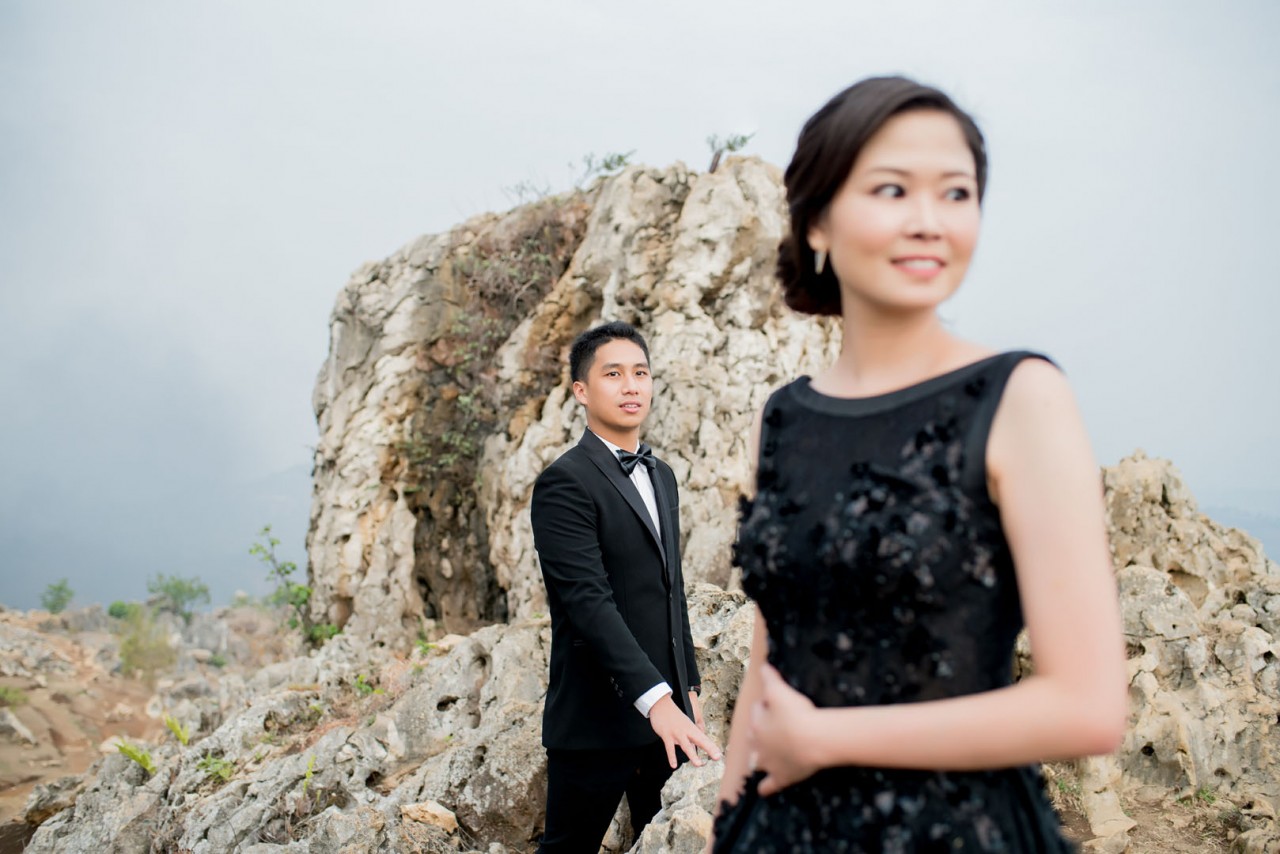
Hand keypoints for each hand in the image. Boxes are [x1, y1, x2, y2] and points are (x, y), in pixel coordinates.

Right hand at [649, 693, 721, 768]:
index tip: (719, 755)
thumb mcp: (684, 723)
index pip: (704, 738)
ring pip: (686, 745)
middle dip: (709, 748)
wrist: (661, 704)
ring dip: (693, 755)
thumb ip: (689, 735)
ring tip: (698, 764)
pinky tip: (674, 765)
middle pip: (700, 740)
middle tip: (717, 757)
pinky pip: (670, 748)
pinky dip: (672, 757)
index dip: (712, 747)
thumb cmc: (673, 716)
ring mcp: (677, 733)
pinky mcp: (667, 735)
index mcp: (692, 728)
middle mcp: (686, 730)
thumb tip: (694, 746)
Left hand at [750, 664, 819, 795]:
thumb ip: (770, 677)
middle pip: (756, 736)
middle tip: (775, 727)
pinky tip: (763, 790)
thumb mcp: (780, 690)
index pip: (758, 711)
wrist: (811, 739)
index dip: (766, 705)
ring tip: (762, 758)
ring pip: (757, 761)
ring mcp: (768, 762)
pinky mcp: (780, 778)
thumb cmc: (796, 713)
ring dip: (758, 759)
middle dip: (761, 731)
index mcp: (757, 723)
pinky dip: (766, 788)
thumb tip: (762, 665)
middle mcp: (759, 744)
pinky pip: (769, 786)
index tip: (774, 702)